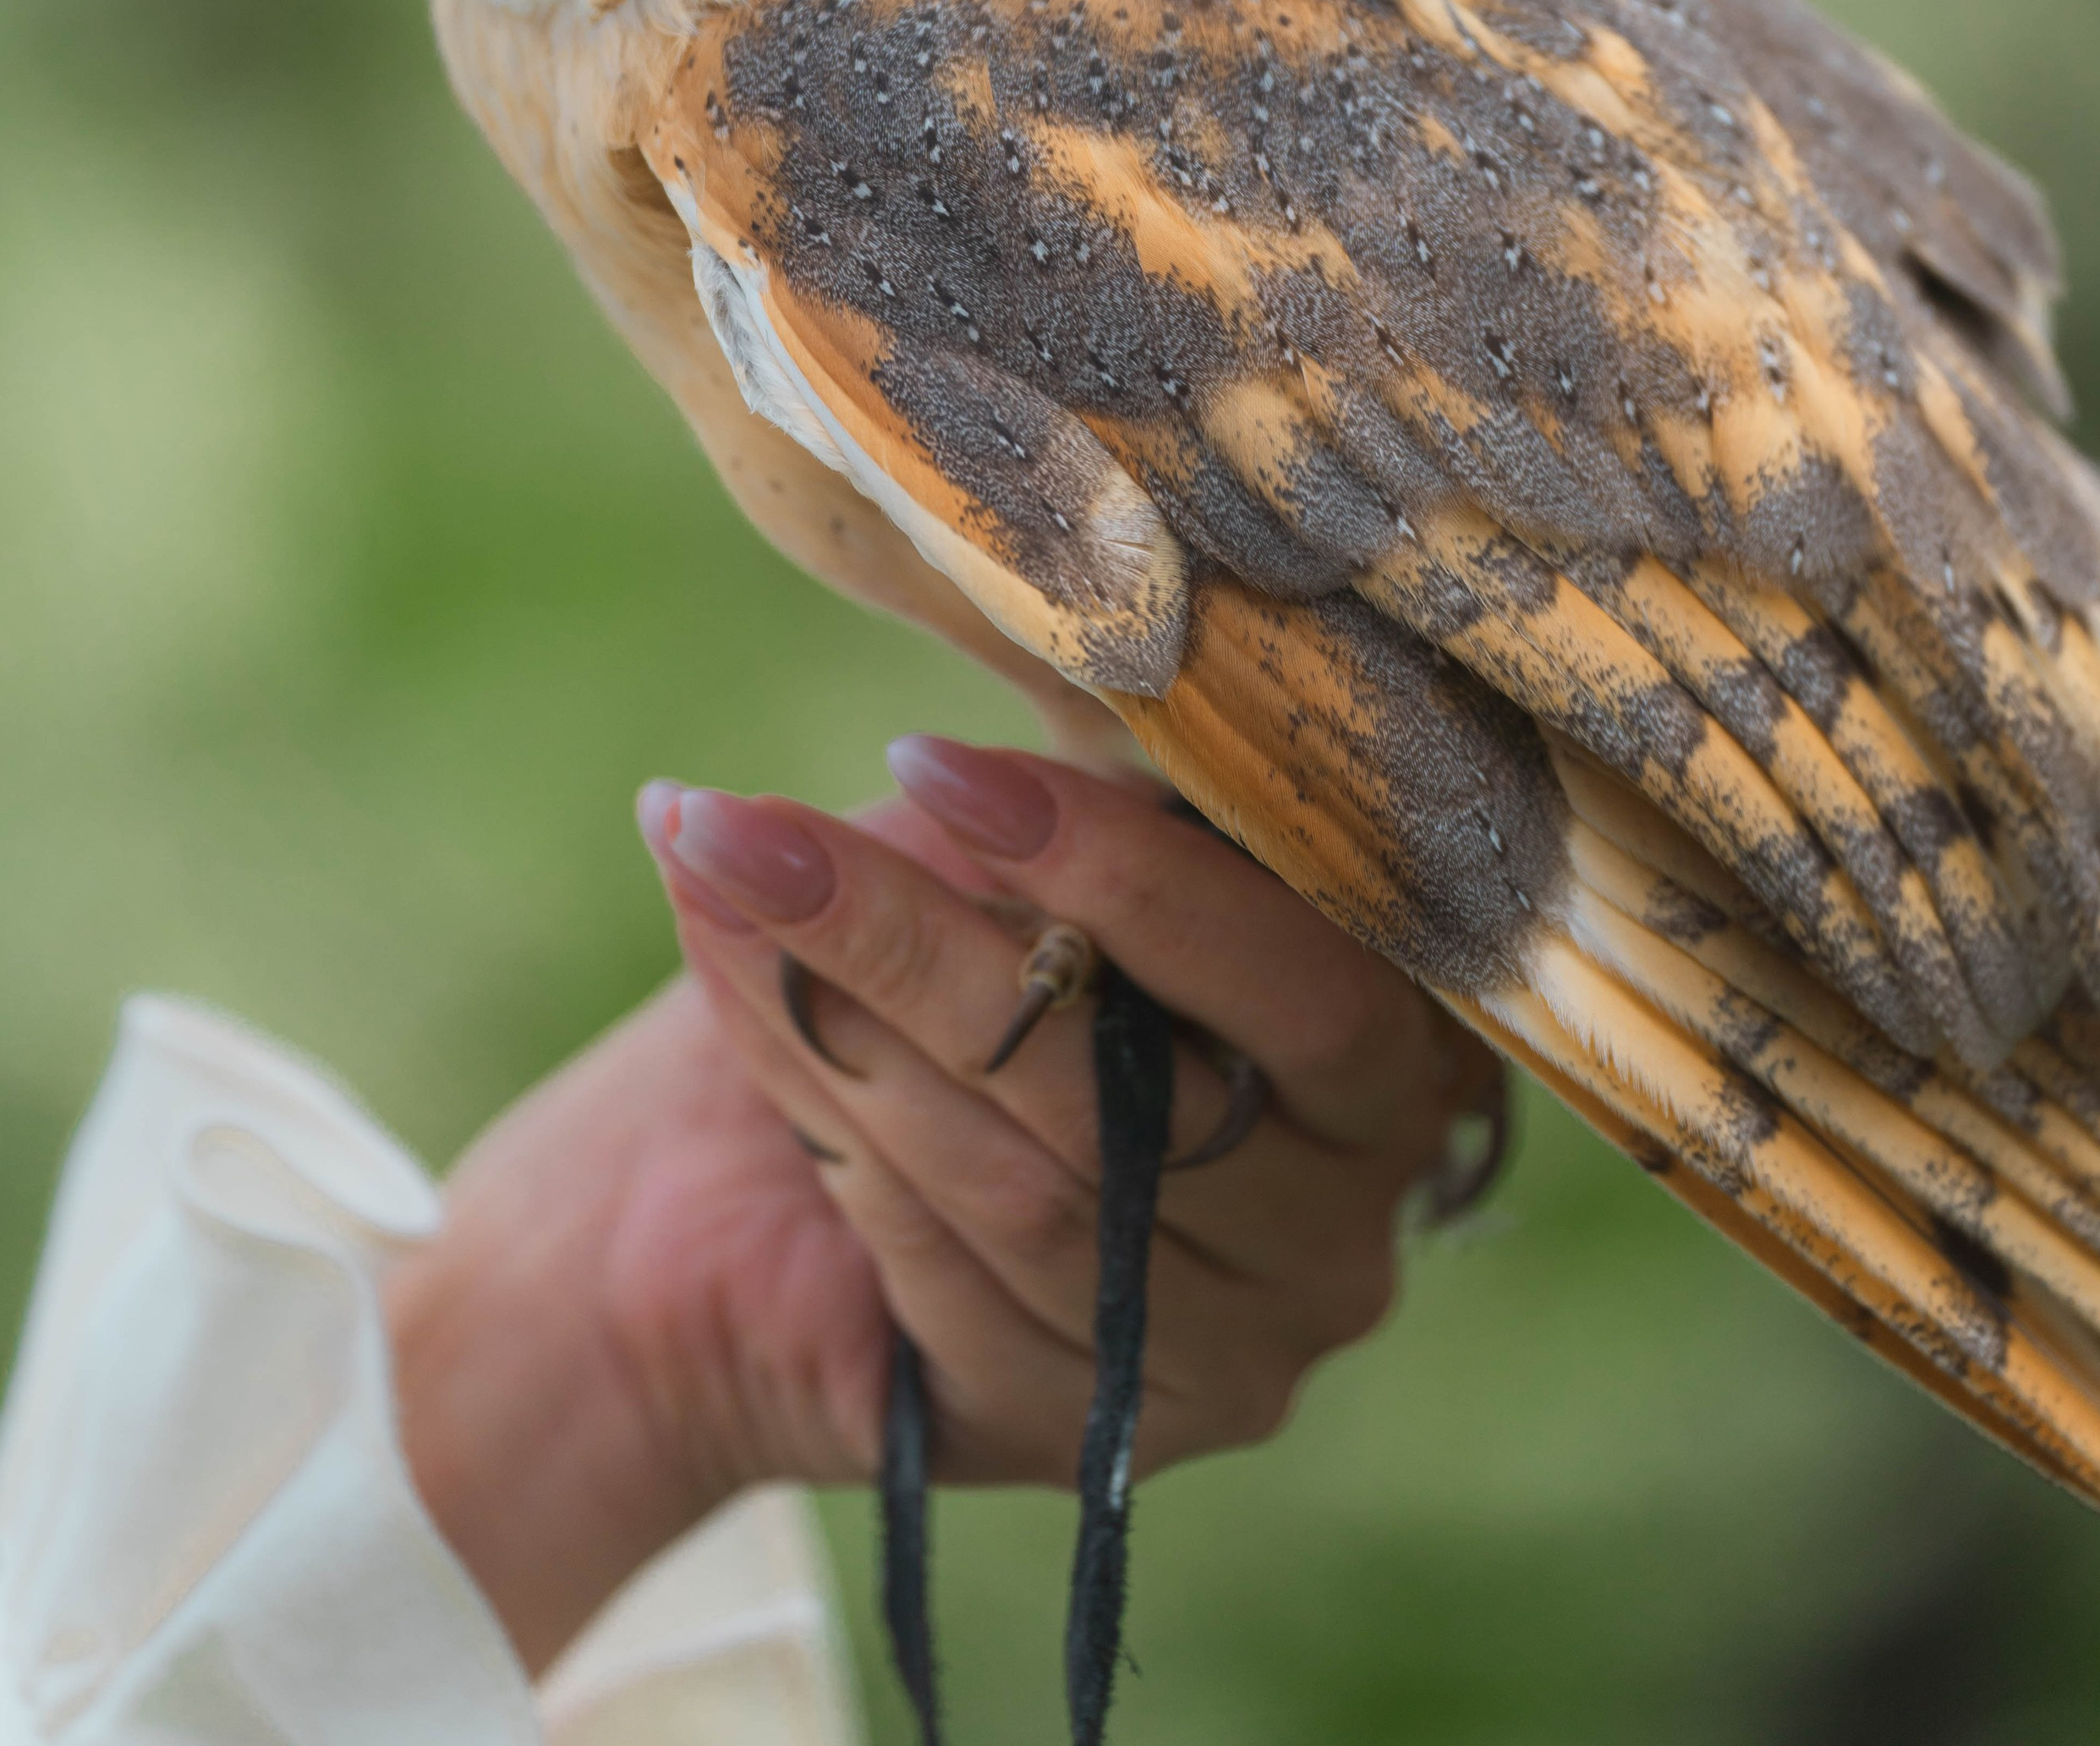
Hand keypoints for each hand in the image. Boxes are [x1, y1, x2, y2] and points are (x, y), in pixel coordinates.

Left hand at [387, 745, 1484, 1672]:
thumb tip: (1045, 661)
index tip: (935, 764)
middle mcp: (1343, 1228)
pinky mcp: (1092, 1438)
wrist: (767, 1178)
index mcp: (1386, 1052)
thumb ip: (1085, 797)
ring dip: (842, 1021)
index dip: (1124, 873)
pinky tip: (737, 1005)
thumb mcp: (1035, 848)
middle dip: (921, 945)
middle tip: (751, 830)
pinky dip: (826, 1128)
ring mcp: (1234, 1355)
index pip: (1302, 978)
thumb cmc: (961, 943)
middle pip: (1131, 1096)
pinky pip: (949, 1280)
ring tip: (713, 875)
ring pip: (1026, 1187)